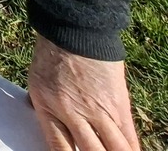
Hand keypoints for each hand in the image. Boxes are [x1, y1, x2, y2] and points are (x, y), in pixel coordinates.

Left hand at [27, 35, 140, 150]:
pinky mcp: (121, 105)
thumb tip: (52, 135)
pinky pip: (130, 138)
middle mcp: (76, 115)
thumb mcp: (37, 85)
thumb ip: (45, 113)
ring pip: (117, 150)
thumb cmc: (52, 55)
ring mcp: (101, 111)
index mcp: (50, 110)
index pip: (59, 150)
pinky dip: (130, 149)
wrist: (77, 29)